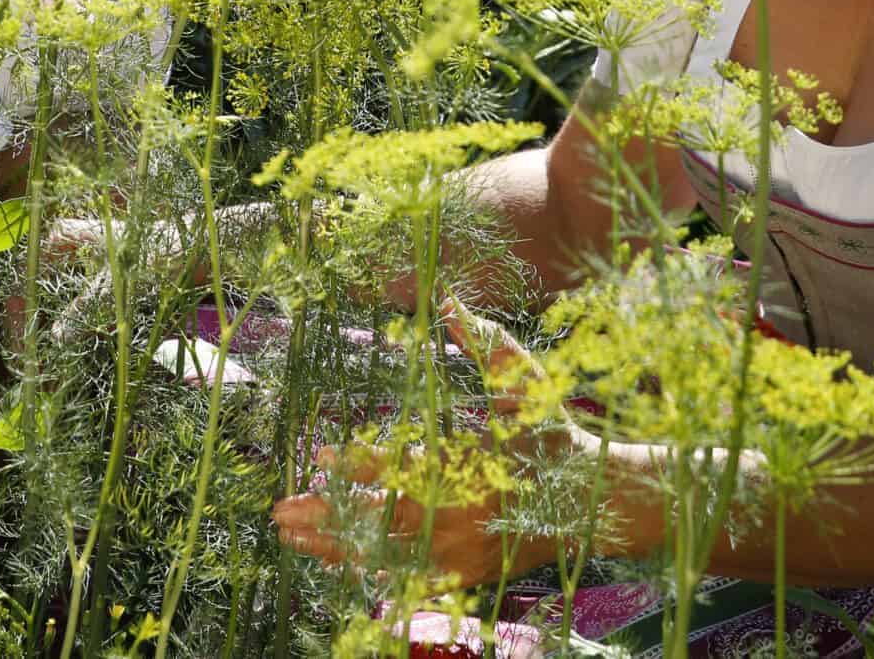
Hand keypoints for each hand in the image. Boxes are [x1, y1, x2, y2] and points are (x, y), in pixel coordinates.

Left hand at [271, 300, 587, 586]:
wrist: (594, 502)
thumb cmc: (552, 434)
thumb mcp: (524, 383)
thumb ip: (485, 341)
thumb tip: (448, 298)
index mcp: (468, 468)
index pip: (401, 467)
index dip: (358, 463)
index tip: (320, 457)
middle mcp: (458, 517)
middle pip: (378, 521)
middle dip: (326, 517)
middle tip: (280, 511)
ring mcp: (460, 553)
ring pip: (383, 557)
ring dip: (334, 548)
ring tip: (291, 538)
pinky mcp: (464, 574)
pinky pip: (404, 575)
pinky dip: (368, 567)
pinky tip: (336, 559)